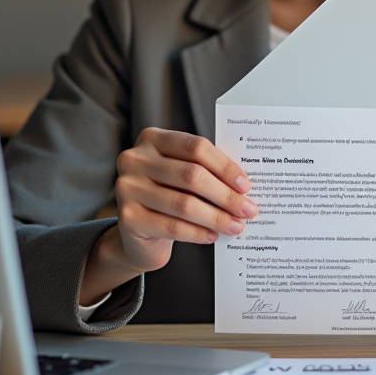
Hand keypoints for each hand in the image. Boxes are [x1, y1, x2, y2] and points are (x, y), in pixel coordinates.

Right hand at [80, 129, 256, 304]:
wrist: (137, 233)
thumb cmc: (167, 195)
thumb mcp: (181, 174)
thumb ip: (205, 170)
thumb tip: (243, 185)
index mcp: (152, 139)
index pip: (196, 147)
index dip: (225, 166)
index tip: (246, 185)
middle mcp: (135, 159)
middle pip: (192, 175)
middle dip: (225, 195)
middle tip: (248, 209)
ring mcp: (127, 188)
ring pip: (184, 204)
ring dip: (217, 217)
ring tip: (236, 225)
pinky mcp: (127, 218)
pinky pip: (172, 227)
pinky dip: (198, 232)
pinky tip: (213, 235)